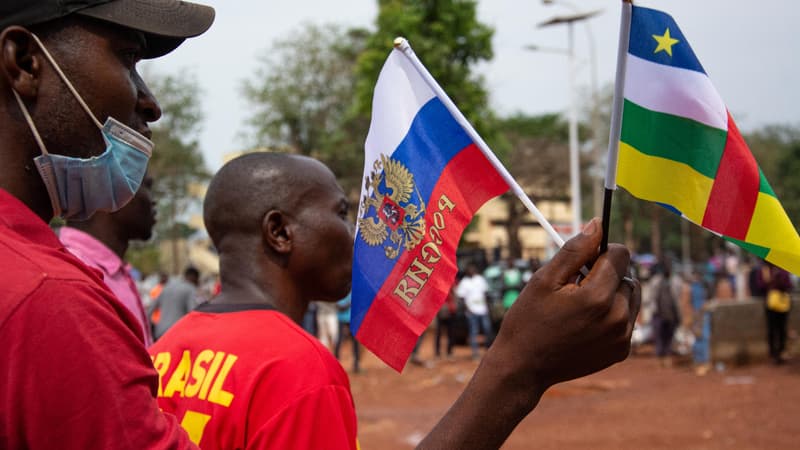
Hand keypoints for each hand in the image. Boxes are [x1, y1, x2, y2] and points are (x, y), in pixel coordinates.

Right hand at [488, 217, 640, 393]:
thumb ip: (575, 250)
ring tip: (581, 305)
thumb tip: (598, 224)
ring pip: (631, 297)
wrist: (524, 367)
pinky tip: (585, 324)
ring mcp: (622, 337)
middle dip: (606, 274)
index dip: (601, 251)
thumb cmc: (528, 320)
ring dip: (612, 293)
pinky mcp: (622, 350)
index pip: (620, 254)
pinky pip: (627, 319)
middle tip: (575, 287)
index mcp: (598, 296)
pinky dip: (612, 315)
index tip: (582, 260)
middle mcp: (617, 317)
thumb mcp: (545, 279)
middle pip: (627, 275)